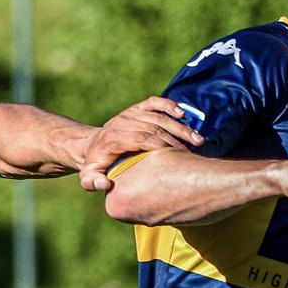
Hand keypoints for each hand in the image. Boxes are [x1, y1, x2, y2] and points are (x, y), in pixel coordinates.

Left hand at [78, 98, 203, 190]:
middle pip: (154, 128)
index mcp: (113, 138)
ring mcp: (130, 114)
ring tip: (198, 140)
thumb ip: (93, 182)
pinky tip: (182, 114)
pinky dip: (169, 105)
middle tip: (195, 150)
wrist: (92, 146)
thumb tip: (106, 184)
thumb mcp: (89, 177)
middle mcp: (122, 122)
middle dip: (176, 138)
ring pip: (158, 117)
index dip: (161, 146)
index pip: (141, 139)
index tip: (179, 157)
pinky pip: (154, 102)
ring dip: (180, 127)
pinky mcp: (137, 108)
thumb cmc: (95, 165)